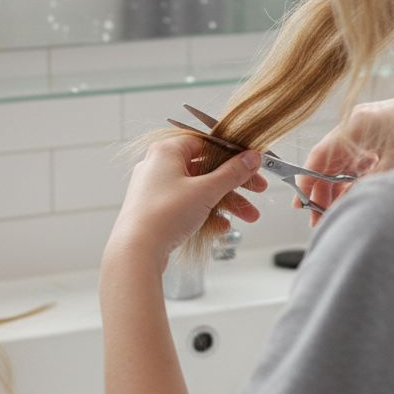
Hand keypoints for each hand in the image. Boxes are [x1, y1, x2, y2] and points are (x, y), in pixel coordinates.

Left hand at [106, 135, 267, 271]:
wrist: (136, 251)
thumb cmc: (164, 214)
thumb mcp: (206, 191)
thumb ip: (232, 173)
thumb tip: (252, 158)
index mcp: (167, 151)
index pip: (206, 142)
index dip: (232, 153)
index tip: (252, 164)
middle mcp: (158, 166)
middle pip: (206, 168)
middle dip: (235, 184)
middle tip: (258, 191)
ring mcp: (155, 189)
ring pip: (198, 190)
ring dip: (225, 203)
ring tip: (249, 217)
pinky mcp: (155, 210)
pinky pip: (186, 207)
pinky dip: (206, 214)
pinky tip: (222, 228)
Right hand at [296, 93, 393, 222]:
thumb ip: (366, 186)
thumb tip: (344, 208)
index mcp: (356, 126)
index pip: (319, 155)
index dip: (306, 181)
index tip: (301, 204)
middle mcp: (357, 126)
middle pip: (328, 162)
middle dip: (321, 191)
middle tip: (318, 218)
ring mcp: (368, 132)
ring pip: (341, 164)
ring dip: (336, 188)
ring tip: (333, 213)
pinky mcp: (379, 138)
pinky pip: (357, 162)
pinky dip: (351, 180)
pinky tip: (350, 198)